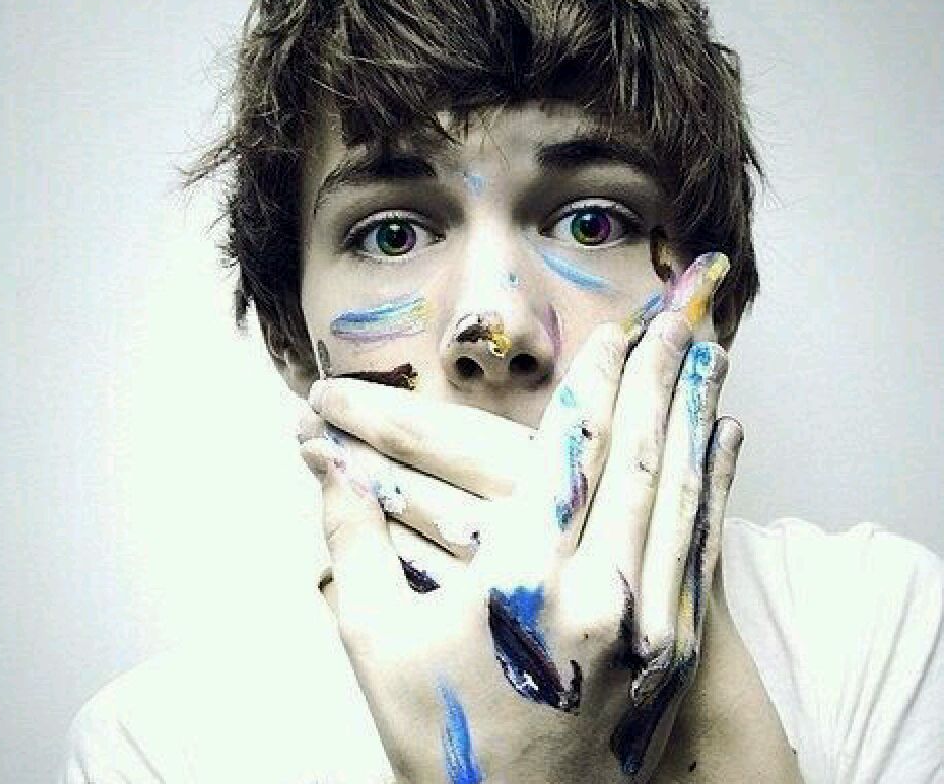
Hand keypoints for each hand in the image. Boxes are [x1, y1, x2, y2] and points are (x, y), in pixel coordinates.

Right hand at [303, 254, 740, 782]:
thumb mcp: (375, 644)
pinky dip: (715, 479)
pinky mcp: (675, 649)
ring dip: (696, 409)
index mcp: (522, 584)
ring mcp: (649, 624)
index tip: (619, 327)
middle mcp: (600, 595)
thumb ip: (353, 543)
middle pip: (638, 454)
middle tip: (682, 307)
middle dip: (661, 370)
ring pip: (679, 488)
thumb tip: (323, 465)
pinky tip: (725, 434)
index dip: (598, 380)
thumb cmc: (441, 743)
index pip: (571, 450)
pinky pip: (701, 543)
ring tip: (711, 349)